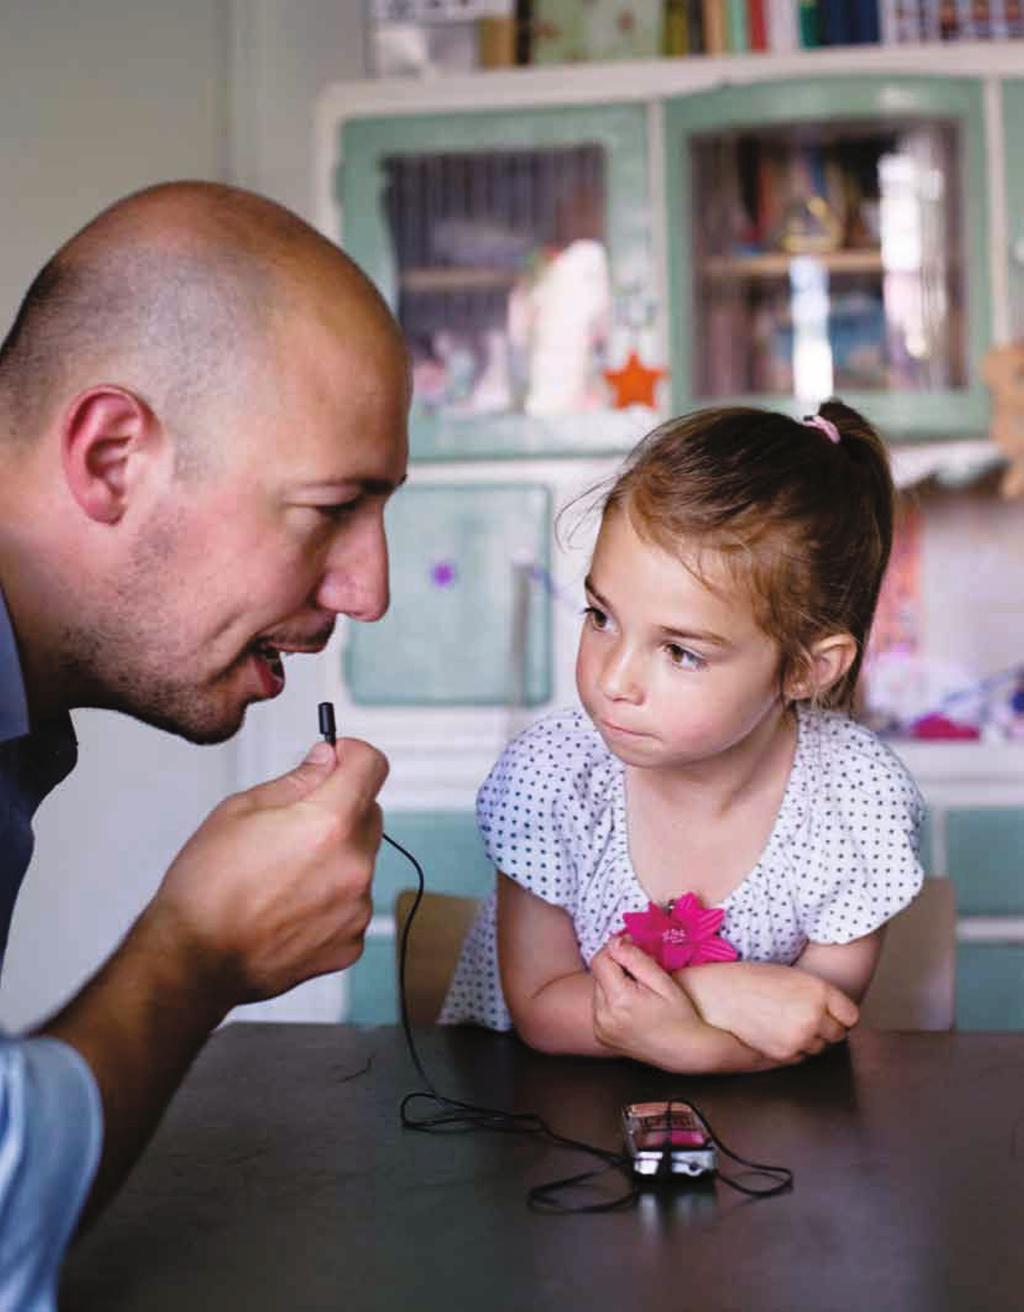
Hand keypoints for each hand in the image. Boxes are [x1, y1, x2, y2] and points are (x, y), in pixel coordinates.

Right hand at [146, 737, 386, 1005]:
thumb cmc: (206, 888)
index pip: (373, 765)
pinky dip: (330, 899)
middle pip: (369, 814)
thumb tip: (326, 759)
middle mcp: (353, 865)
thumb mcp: (241, 809)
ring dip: (335, 857)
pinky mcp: (351, 941)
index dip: (352, 755)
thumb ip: (297, 780)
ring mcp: (356, 907)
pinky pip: (352, 903)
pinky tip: (289, 906)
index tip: (337, 760)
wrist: (194, 961)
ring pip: (360, 861)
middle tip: (293, 826)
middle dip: (340, 809)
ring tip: (283, 875)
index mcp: (328, 824)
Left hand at [590, 936, 703, 1066]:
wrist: (685, 1052)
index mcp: (619, 1001)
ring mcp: (600, 1029)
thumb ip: (635, 959)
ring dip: (613, 984)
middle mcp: (603, 1017)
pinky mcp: (601, 1036)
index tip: (632, 947)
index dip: (615, 949)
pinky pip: (599, 1007)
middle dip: (617, 967)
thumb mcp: (662, 982)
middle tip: (642, 974)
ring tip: (638, 993)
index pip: (600, 960)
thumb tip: (614, 942)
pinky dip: (611, 1001)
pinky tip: (630, 1007)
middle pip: (599, 975)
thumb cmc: (679, 1015)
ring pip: (598, 990)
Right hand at [676, 961, 857, 1061]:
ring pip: (820, 1048)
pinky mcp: (785, 1054)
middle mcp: (814, 1015)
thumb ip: (819, 996)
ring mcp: (800, 1037)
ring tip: (784, 1021)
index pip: (851, 1015)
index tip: (829, 1011)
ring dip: (810, 1040)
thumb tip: (839, 1019)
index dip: (839, 1013)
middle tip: (800, 1015)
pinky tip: (776, 1032)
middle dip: (825, 1028)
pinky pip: (802, 1057)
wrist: (718, 995)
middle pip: (838, 1034)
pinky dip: (794, 1049)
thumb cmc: (750, 981)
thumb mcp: (792, 977)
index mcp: (819, 990)